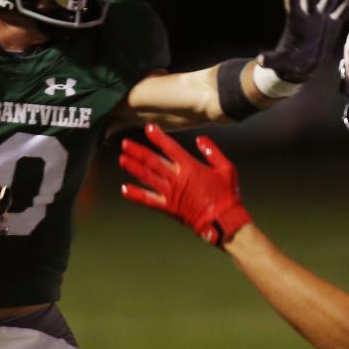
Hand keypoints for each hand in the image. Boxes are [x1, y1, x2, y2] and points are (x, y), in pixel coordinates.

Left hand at [119, 124, 250, 246]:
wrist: (223, 220)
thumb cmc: (227, 194)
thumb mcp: (226, 168)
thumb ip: (212, 152)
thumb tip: (200, 139)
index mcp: (190, 167)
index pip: (170, 148)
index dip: (158, 137)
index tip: (148, 128)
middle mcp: (177, 178)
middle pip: (153, 161)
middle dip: (138, 151)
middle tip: (125, 144)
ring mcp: (171, 193)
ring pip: (147, 177)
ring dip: (133, 168)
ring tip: (122, 159)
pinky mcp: (169, 207)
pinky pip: (148, 200)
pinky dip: (136, 194)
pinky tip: (124, 189)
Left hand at [258, 0, 348, 83]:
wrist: (301, 65)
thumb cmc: (288, 62)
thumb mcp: (279, 61)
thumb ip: (272, 59)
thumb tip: (260, 61)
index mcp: (295, 22)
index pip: (292, 2)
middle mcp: (308, 16)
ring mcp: (321, 18)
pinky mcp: (333, 24)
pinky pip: (345, 9)